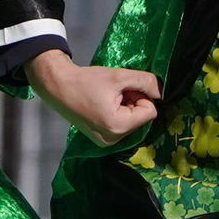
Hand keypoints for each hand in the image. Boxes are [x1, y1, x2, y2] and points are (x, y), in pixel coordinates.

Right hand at [31, 50, 162, 141]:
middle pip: (141, 118)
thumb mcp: (120, 76)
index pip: (150, 111)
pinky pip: (121, 126)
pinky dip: (118, 114)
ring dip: (126, 107)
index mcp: (118, 127)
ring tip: (106, 98)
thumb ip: (146, 82)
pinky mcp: (101, 140)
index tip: (123, 88)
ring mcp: (106, 143)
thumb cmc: (86, 81)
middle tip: (113, 92)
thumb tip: (160, 93)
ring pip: (132, 122)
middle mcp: (113, 140)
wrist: (58, 87)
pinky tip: (103, 106)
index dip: (141, 96)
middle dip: (133, 102)